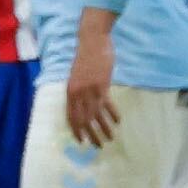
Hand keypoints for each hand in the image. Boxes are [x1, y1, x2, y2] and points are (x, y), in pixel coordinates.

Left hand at [65, 16, 120, 149]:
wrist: (91, 41)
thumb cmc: (85, 58)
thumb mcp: (77, 76)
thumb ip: (78, 91)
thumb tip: (83, 105)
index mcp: (69, 91)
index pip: (71, 116)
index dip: (76, 130)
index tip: (82, 141)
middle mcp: (77, 93)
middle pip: (83, 120)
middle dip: (90, 135)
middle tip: (97, 146)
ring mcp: (90, 90)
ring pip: (96, 115)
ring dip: (103, 129)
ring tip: (109, 139)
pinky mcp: (102, 85)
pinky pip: (107, 104)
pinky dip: (112, 114)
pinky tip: (118, 122)